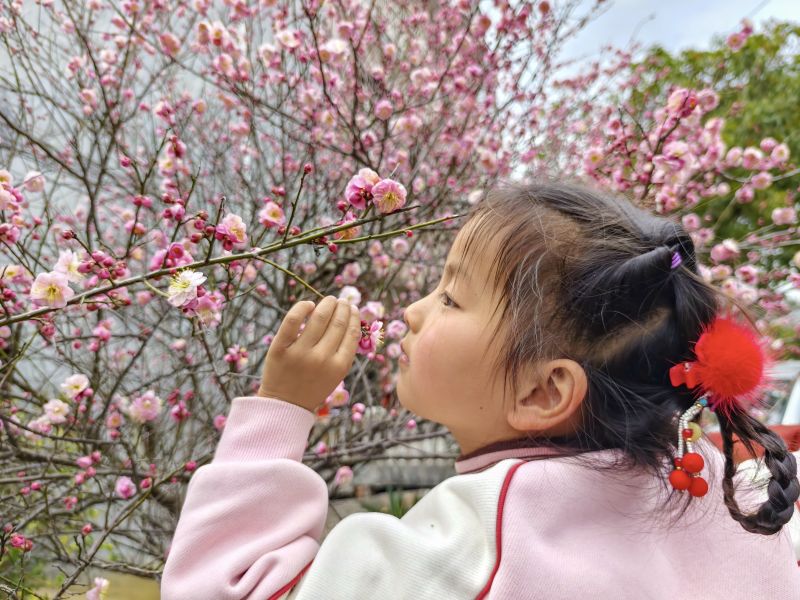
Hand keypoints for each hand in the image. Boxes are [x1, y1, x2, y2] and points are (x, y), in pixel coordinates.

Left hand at [256, 296, 361, 412]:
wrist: (284, 405)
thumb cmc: (313, 387)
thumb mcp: (336, 375)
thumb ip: (344, 352)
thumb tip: (350, 321)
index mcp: (339, 366)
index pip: (352, 333)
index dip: (354, 317)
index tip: (353, 308)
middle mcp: (322, 358)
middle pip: (337, 323)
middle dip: (342, 308)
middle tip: (342, 301)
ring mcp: (300, 353)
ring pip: (318, 318)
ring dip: (327, 304)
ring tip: (329, 300)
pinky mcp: (280, 348)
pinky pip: (292, 320)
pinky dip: (302, 307)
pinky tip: (308, 305)